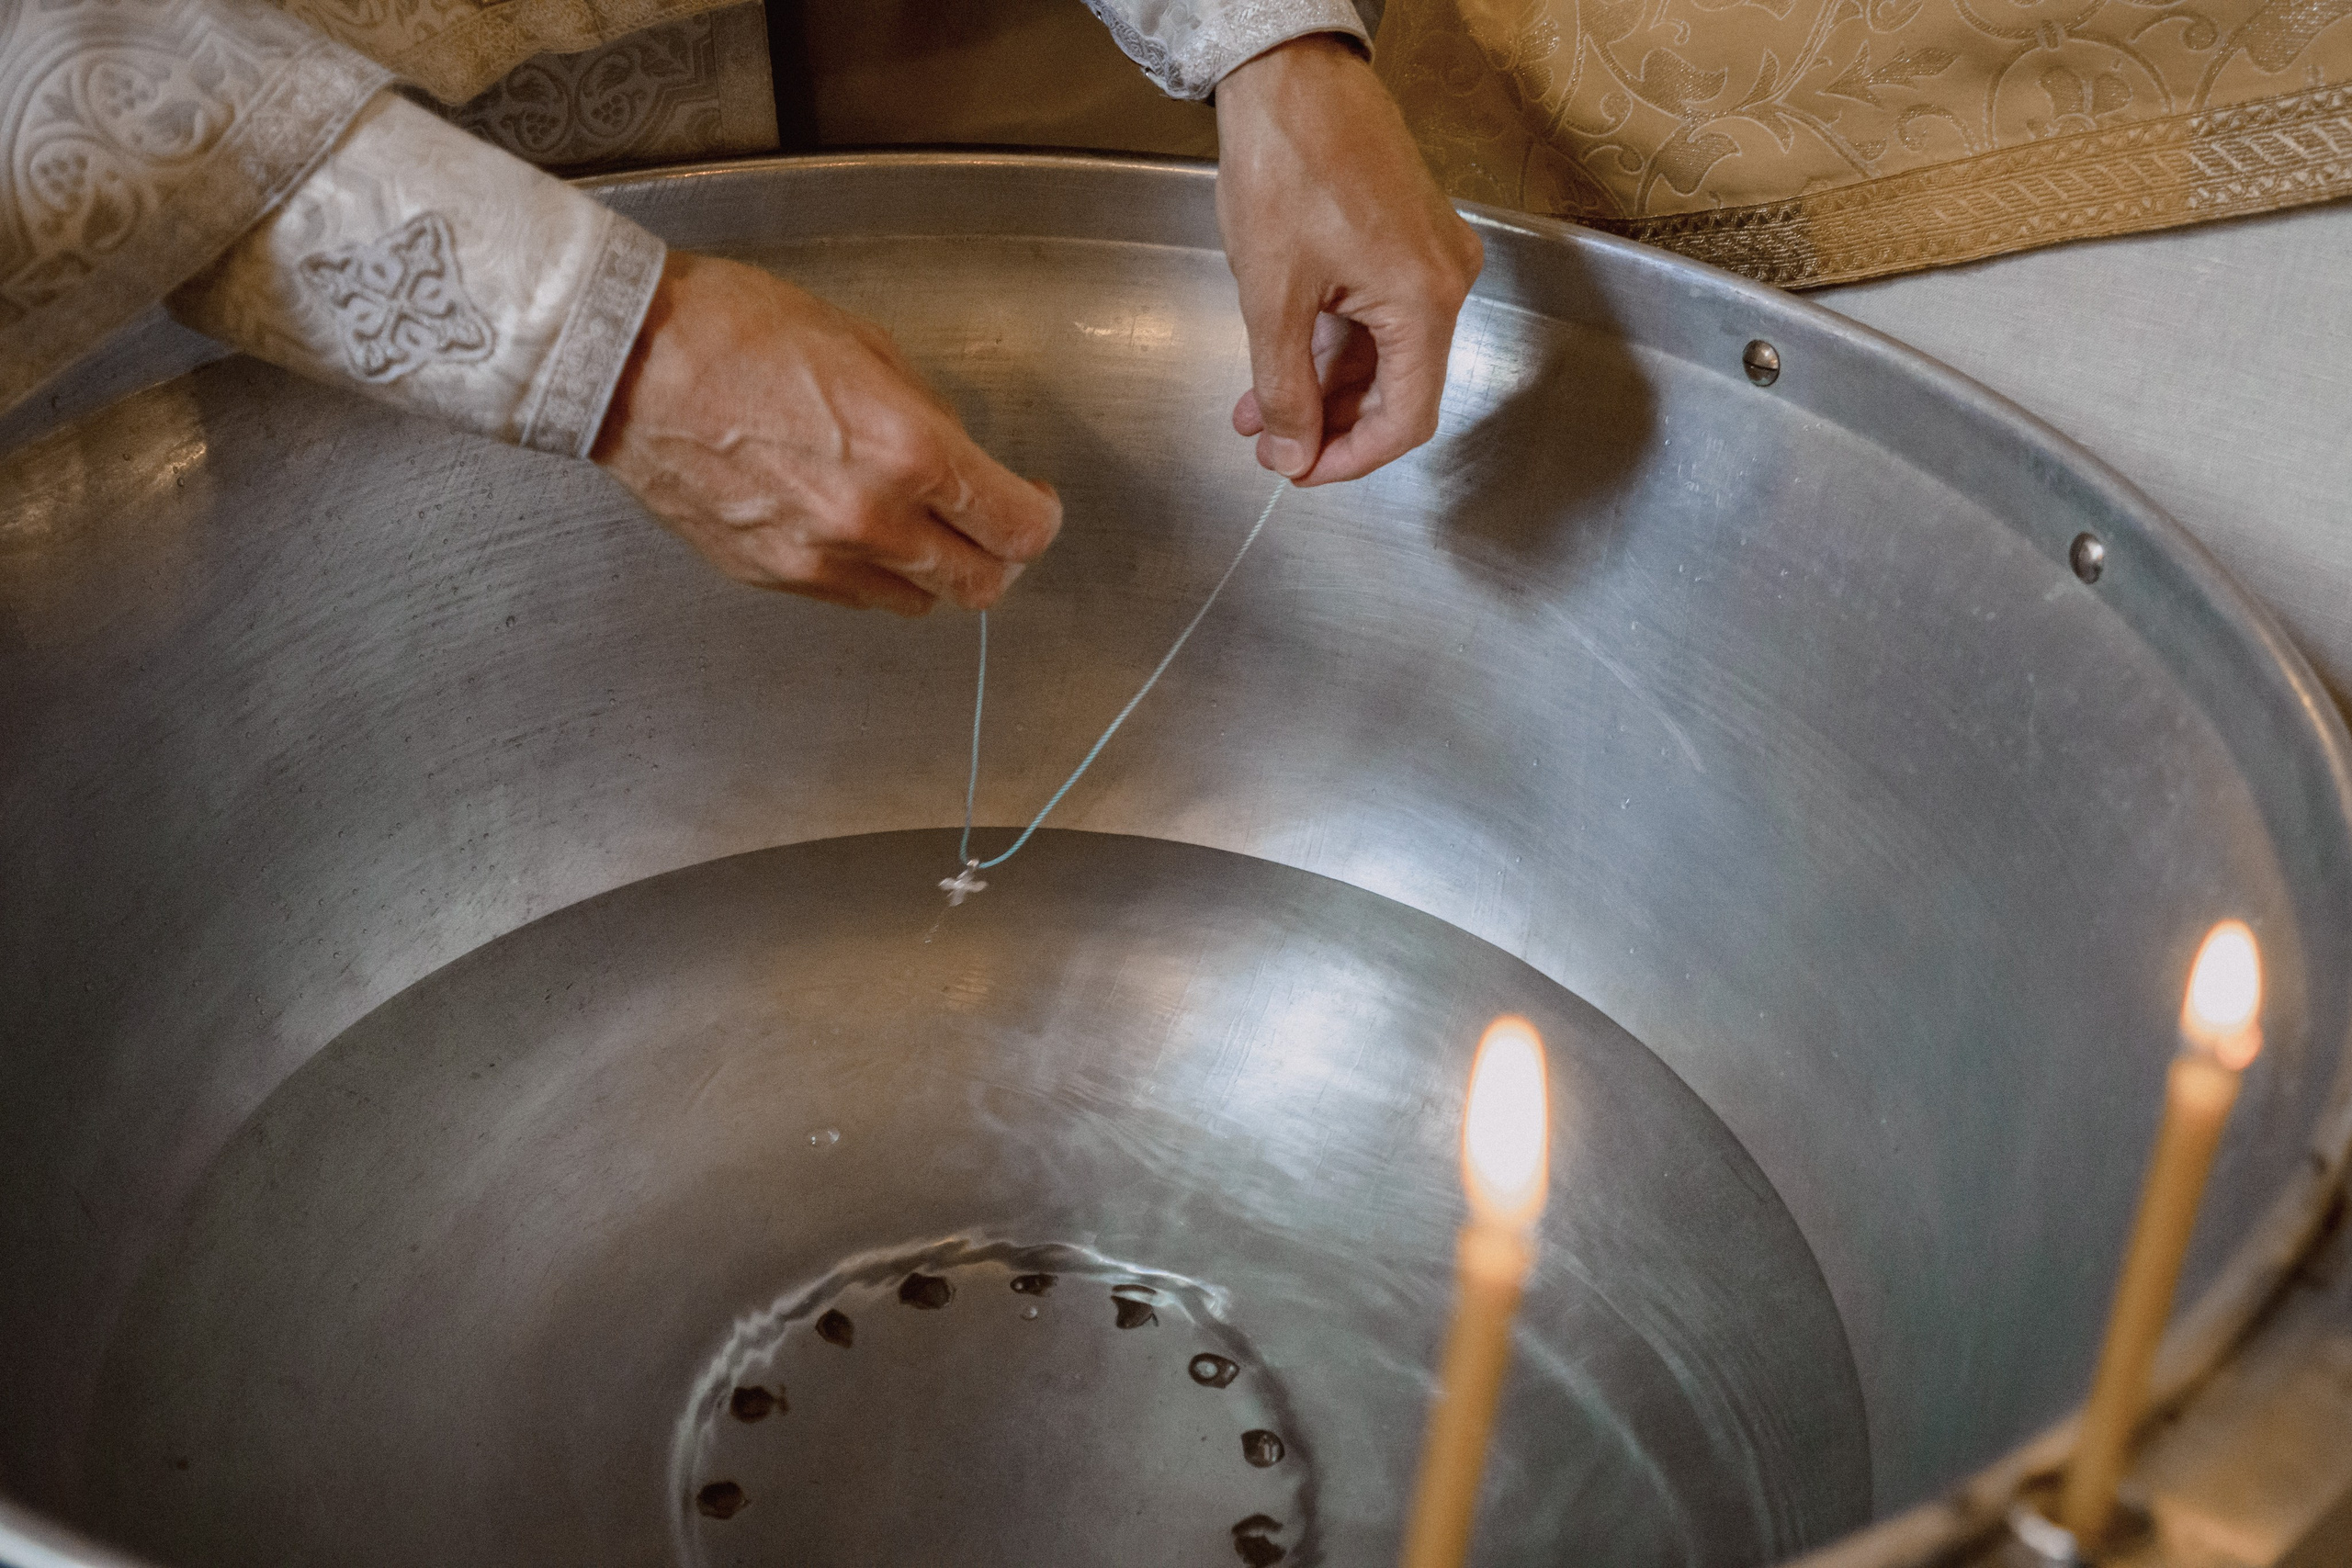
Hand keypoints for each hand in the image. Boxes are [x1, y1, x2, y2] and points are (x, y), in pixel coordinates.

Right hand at [591, 252, 1062, 614]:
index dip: (1041, 518)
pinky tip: (854, 530)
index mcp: (910, 453)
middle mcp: (872, 522)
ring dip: (933, 572)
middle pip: (980, 587)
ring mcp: (818, 560)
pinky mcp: (772, 576)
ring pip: (916, 603)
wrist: (625, 364)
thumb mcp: (863, 345)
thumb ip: (925, 413)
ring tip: (917, 525)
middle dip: (999, 558)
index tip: (1036, 500)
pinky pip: (850, 598)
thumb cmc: (733, 331)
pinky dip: (871, 576)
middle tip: (990, 525)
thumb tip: (956, 453)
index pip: (1018, 528)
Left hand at [1214, 35, 1483, 485]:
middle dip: (1327, 423)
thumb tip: (1292, 452)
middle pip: (1395, 389)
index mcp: (1426, 299)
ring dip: (1320, 385)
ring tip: (1258, 407)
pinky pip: (1376, 314)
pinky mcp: (1405, 238)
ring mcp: (1428, 256)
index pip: (1406, 419)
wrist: (1289, 78)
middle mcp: (1444, 280)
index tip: (1302, 472)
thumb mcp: (1273, 296)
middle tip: (1273, 445)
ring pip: (1380, 353)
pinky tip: (1281, 359)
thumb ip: (1285, 387)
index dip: (1351, 459)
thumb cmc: (1289, 162)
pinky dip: (1330, 343)